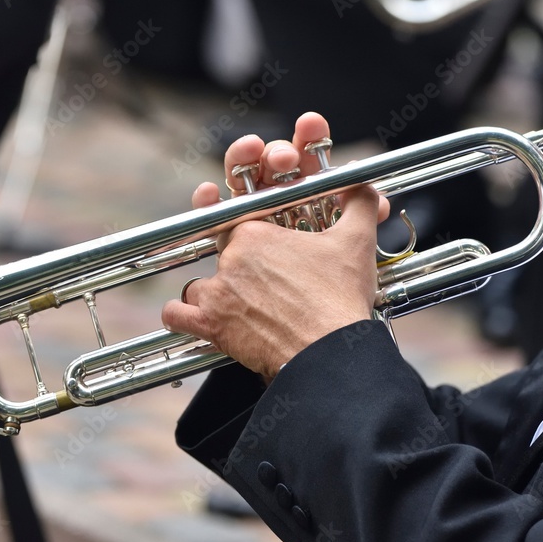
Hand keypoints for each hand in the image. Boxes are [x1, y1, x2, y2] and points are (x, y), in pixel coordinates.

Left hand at [161, 113, 388, 378]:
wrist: (329, 353)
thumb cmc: (339, 301)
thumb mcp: (356, 243)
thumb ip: (360, 204)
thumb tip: (366, 188)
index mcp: (257, 232)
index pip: (241, 222)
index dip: (254, 236)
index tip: (266, 250)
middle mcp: (231, 257)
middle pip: (222, 254)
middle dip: (239, 268)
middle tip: (264, 284)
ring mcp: (217, 291)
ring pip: (198, 285)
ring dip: (211, 294)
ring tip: (237, 306)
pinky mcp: (210, 325)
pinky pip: (176, 316)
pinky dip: (180, 317)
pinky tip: (191, 319)